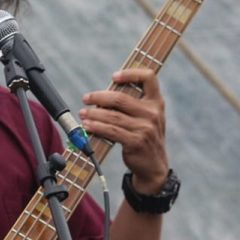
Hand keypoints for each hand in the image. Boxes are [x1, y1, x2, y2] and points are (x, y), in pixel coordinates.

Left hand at [79, 68, 168, 192]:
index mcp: (156, 102)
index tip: (114, 77)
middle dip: (99, 97)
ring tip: (83, 114)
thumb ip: (132, 105)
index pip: (149, 78)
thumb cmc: (144, 138)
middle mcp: (153, 113)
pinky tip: (87, 126)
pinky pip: (111, 131)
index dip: (130, 73)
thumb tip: (103, 96)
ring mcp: (145, 128)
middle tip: (86, 98)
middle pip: (120, 98)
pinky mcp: (136, 142)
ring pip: (112, 116)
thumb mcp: (146, 118)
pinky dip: (96, 128)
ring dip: (93, 114)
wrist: (154, 166)